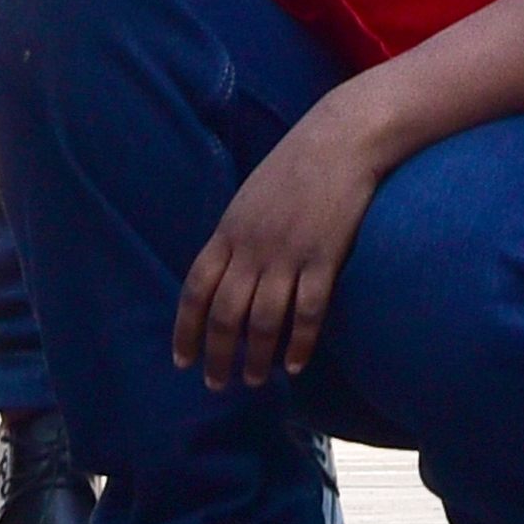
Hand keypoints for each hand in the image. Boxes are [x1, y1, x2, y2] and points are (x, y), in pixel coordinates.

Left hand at [176, 101, 384, 387]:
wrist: (341, 139)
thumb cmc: (294, 167)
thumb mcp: (249, 199)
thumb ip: (234, 238)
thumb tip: (221, 276)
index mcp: (228, 231)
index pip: (195, 290)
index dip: (186, 329)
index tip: (183, 360)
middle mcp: (252, 246)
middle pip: (225, 314)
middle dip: (217, 355)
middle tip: (216, 384)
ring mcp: (288, 254)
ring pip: (263, 320)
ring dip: (255, 357)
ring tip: (253, 381)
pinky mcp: (324, 257)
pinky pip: (307, 312)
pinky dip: (298, 344)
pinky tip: (294, 365)